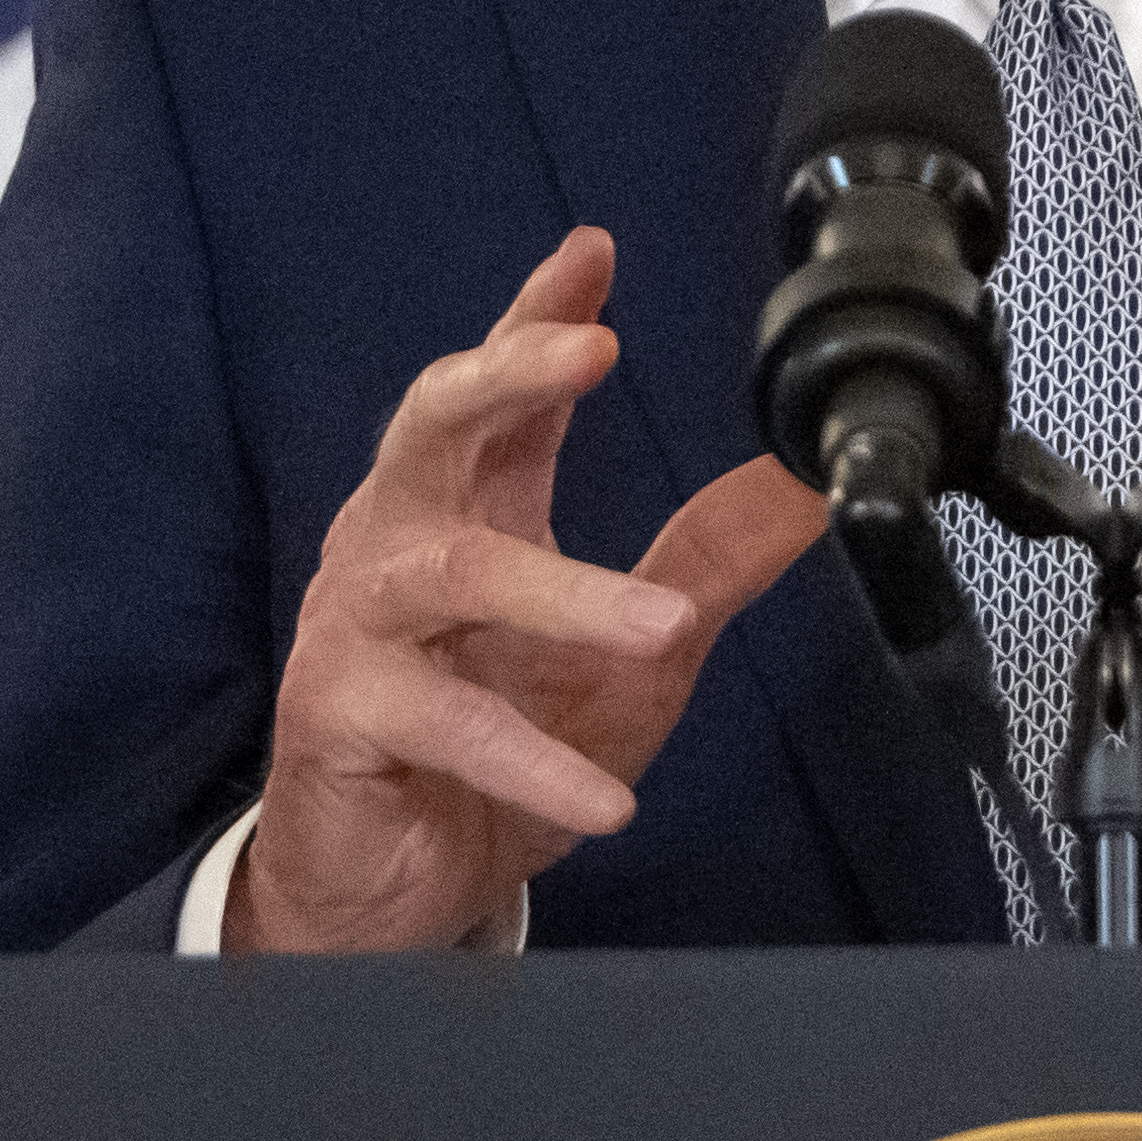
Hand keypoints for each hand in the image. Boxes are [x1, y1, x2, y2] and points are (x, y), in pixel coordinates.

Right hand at [227, 229, 828, 950]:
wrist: (398, 887)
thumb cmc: (501, 752)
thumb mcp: (633, 657)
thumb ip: (704, 565)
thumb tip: (801, 486)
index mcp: (471, 507)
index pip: (504, 391)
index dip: (541, 318)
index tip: (592, 253)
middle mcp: (403, 542)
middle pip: (436, 422)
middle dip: (509, 371)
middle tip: (592, 349)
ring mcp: (363, 624)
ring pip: (453, 576)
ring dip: (562, 594)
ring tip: (661, 629)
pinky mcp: (340, 713)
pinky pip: (441, 723)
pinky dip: (529, 762)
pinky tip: (604, 800)